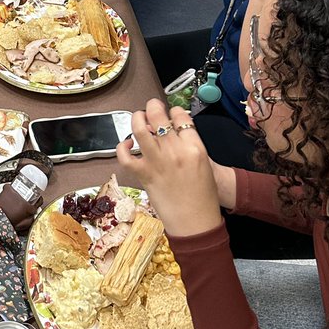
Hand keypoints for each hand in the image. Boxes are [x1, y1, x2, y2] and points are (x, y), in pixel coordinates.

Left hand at [116, 100, 223, 236]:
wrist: (196, 222)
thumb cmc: (203, 196)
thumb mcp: (205, 163)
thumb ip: (190, 144)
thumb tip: (175, 129)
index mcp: (195, 147)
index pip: (181, 116)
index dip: (173, 111)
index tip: (171, 114)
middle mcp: (175, 151)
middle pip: (159, 115)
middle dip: (153, 106)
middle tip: (151, 107)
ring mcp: (158, 162)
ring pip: (139, 129)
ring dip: (136, 119)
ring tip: (138, 119)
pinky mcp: (144, 174)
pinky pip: (126, 156)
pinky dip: (122, 147)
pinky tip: (127, 145)